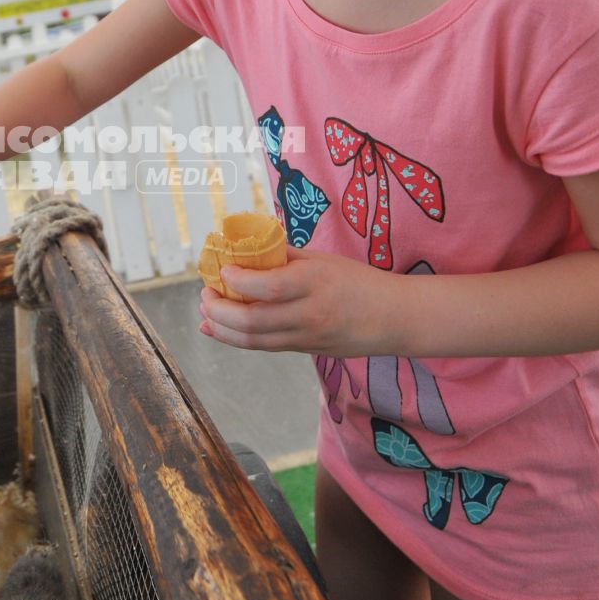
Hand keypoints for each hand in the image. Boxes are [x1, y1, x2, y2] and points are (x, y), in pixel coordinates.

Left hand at [198, 247, 405, 356]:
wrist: (392, 318)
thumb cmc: (358, 281)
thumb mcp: (323, 259)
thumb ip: (285, 256)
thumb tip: (247, 249)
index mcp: (314, 283)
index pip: (267, 287)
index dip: (237, 281)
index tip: (222, 269)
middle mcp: (308, 313)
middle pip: (252, 321)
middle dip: (219, 309)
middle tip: (205, 294)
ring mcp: (306, 337)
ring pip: (253, 341)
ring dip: (222, 328)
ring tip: (206, 312)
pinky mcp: (304, 350)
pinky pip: (263, 346)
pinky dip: (235, 338)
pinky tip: (217, 329)